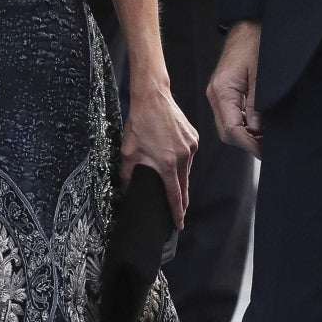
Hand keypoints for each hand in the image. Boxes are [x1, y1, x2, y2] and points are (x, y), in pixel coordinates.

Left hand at [120, 73, 197, 229]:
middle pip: (184, 185)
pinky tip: (173, 158)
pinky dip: (182, 161)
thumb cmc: (139, 124)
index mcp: (167, 164)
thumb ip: (128, 174)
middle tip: (180, 213)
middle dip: (182, 201)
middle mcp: (183, 157)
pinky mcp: (193, 137)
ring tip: (173, 183)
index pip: (175, 195)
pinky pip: (189, 155)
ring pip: (187, 170)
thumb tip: (128, 188)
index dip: (177, 212)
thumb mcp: (128, 152)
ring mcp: (190, 146)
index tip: (179, 224)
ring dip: (180, 178)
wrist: (153, 98)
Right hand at [207, 21, 262, 156]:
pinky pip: (229, 116)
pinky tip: (258, 126)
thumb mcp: (262, 75)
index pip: (231, 129)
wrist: (248, 25)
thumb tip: (256, 129)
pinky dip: (243, 125)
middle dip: (246, 143)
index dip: (248, 144)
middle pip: (226, 132)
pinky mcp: (223, 92)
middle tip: (267, 149)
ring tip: (265, 139)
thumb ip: (257, 104)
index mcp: (222, 90)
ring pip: (227, 126)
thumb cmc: (256, 42)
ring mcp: (217, 93)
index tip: (264, 152)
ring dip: (245, 136)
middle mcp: (215, 94)